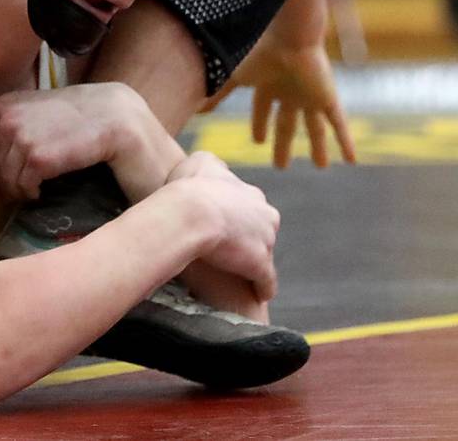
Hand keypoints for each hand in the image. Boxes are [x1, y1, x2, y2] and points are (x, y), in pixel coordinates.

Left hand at [0, 84, 140, 201]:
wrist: (126, 122)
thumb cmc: (84, 126)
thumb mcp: (40, 119)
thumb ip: (12, 132)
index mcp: (4, 105)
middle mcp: (8, 115)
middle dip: (1, 185)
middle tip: (18, 197)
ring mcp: (23, 133)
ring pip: (5, 177)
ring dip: (19, 191)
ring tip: (35, 194)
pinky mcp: (41, 154)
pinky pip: (23, 183)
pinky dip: (31, 193)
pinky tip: (42, 193)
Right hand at [167, 151, 279, 303]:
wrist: (192, 211)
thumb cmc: (191, 186)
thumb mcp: (200, 162)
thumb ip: (212, 165)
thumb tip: (217, 168)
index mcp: (252, 194)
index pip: (250, 208)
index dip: (236, 217)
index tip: (222, 224)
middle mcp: (266, 216)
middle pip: (261, 231)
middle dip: (249, 238)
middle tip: (228, 248)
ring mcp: (265, 242)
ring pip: (263, 255)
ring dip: (253, 263)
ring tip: (239, 273)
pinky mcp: (260, 266)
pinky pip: (266, 282)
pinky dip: (262, 288)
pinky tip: (258, 295)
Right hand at [206, 26, 354, 168]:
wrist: (289, 37)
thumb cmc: (259, 54)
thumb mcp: (235, 78)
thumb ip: (218, 95)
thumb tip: (196, 110)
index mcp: (268, 85)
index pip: (262, 110)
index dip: (259, 126)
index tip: (257, 142)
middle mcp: (289, 92)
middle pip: (287, 124)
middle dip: (283, 144)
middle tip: (281, 166)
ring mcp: (310, 96)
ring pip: (315, 128)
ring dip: (317, 147)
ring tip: (321, 166)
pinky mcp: (327, 98)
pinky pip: (338, 124)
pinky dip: (345, 142)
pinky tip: (352, 160)